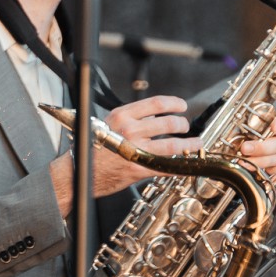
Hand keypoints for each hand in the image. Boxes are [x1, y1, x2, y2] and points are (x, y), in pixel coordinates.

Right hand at [51, 95, 197, 215]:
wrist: (78, 173)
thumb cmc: (90, 148)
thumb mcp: (108, 125)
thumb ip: (130, 120)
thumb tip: (153, 117)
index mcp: (122, 116)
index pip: (155, 104)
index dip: (173, 104)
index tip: (182, 106)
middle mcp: (130, 131)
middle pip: (167, 123)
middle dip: (182, 124)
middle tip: (186, 126)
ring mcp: (135, 150)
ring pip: (171, 145)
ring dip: (188, 144)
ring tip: (196, 143)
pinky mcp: (138, 169)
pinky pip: (165, 167)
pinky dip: (179, 167)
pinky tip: (187, 165)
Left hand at [235, 109, 275, 180]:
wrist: (231, 146)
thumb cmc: (237, 131)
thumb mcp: (239, 120)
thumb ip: (243, 117)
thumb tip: (238, 115)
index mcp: (274, 126)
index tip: (274, 127)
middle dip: (262, 147)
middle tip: (245, 148)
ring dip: (259, 161)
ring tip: (242, 162)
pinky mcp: (272, 169)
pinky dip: (268, 173)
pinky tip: (257, 172)